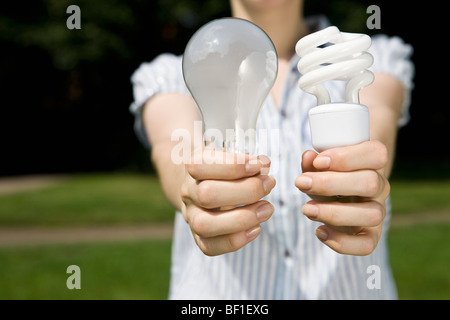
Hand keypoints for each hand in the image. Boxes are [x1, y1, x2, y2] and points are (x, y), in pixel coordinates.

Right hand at [180, 149, 275, 255]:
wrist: (203, 187)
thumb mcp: (233, 158)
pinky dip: (236, 240)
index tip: (258, 165)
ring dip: (242, 219)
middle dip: (245, 191)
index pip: (201, 165)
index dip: (232, 165)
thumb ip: (248, 161)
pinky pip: (210, 246)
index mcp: (193, 167)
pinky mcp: (199, 237)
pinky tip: (256, 228)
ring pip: (204, 225)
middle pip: (207, 195)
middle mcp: (188, 191)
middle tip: (269, 185)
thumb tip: (264, 165)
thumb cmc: (225, 170)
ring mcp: (191, 216)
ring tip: (267, 209)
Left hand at [295, 140, 389, 255]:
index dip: (347, 157)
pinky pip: (367, 245)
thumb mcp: (319, 166)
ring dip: (335, 213)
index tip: (318, 161)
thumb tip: (308, 157)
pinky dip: (343, 242)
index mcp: (373, 163)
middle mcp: (380, 187)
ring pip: (372, 214)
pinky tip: (320, 232)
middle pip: (371, 183)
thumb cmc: (329, 175)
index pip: (377, 153)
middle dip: (330, 183)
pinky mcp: (370, 236)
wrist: (339, 196)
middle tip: (301, 183)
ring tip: (307, 209)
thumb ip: (313, 162)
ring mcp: (377, 212)